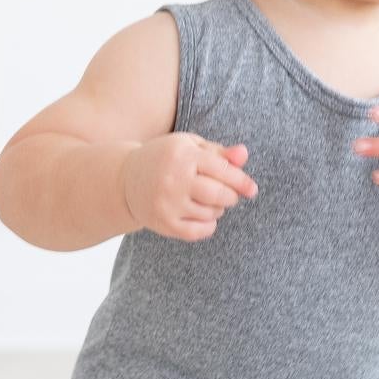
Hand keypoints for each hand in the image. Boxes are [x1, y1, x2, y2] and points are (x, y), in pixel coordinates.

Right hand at [121, 133, 257, 240]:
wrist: (126, 178)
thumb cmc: (167, 159)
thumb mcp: (190, 147)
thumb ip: (219, 152)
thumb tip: (244, 154)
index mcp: (183, 155)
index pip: (222, 169)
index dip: (241, 181)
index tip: (252, 190)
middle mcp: (174, 178)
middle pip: (219, 194)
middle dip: (231, 196)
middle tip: (228, 195)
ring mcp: (167, 203)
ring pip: (210, 213)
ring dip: (218, 209)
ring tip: (208, 201)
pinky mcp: (163, 223)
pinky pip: (197, 232)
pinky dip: (208, 226)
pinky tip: (204, 217)